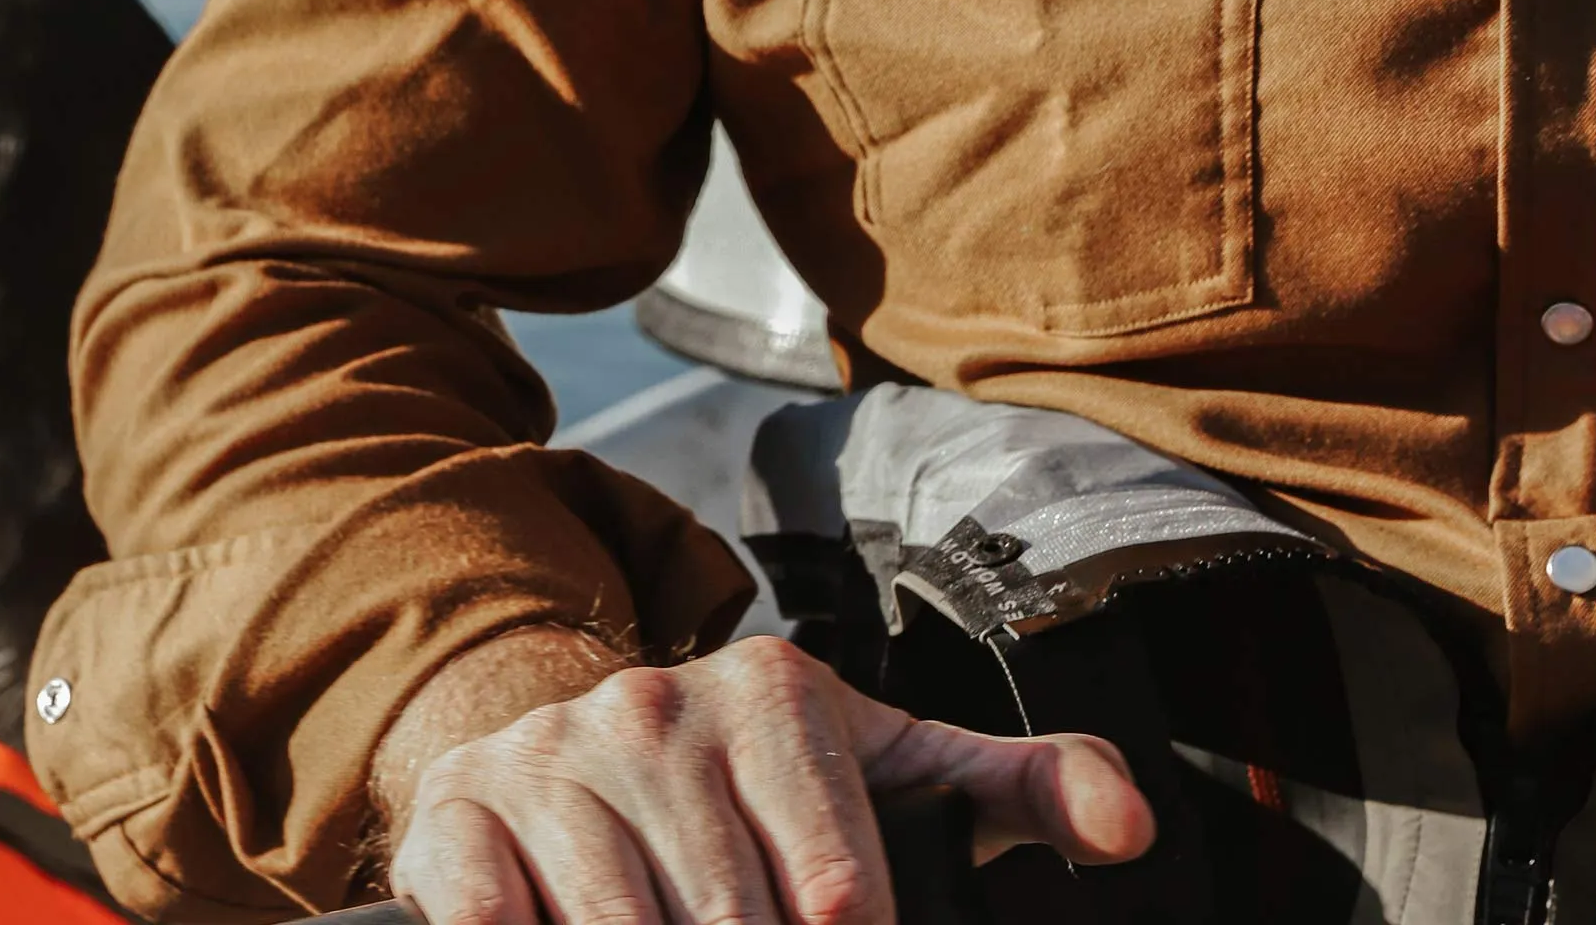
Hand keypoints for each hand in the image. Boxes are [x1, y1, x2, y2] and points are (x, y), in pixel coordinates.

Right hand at [386, 632, 1154, 924]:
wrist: (571, 730)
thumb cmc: (745, 777)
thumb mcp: (880, 766)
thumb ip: (1008, 790)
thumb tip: (1131, 825)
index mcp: (771, 693)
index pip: (835, 887)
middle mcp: (655, 708)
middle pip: (726, 921)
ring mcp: (552, 758)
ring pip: (619, 924)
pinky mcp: (464, 812)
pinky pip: (489, 909)